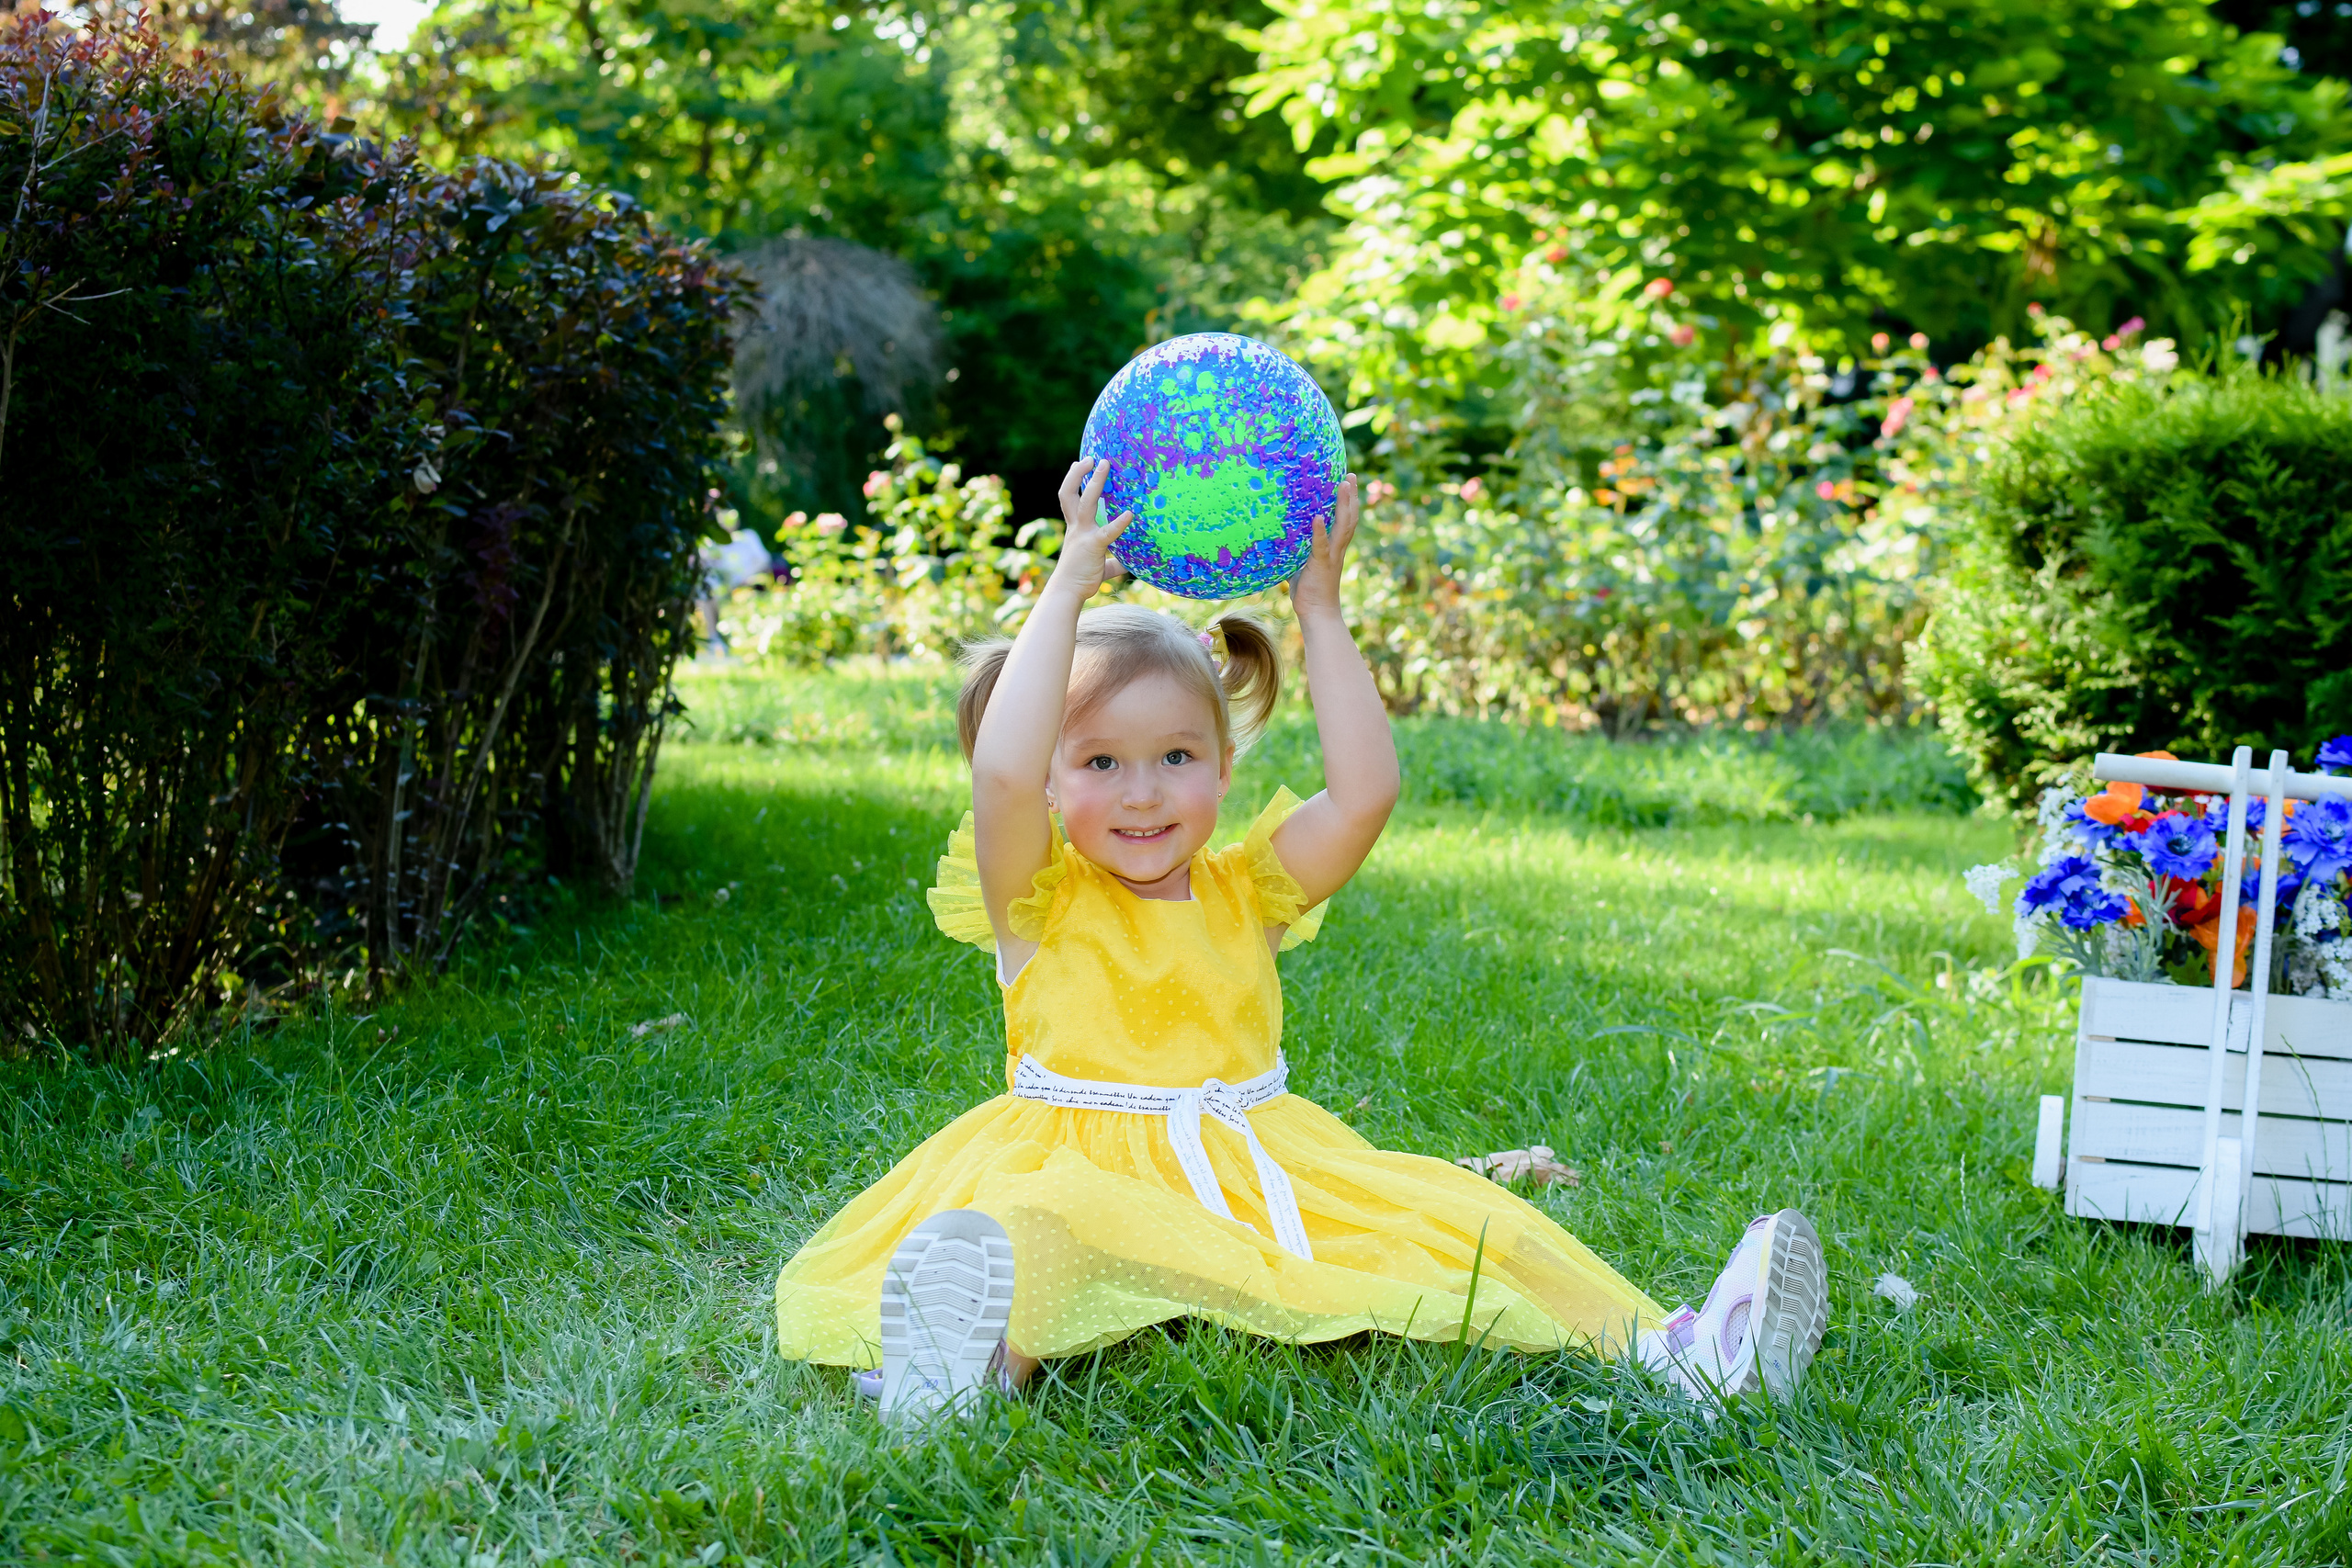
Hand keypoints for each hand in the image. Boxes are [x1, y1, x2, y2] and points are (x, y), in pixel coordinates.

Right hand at [1050, 457, 1132, 597]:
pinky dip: (1119, 522)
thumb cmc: (1081, 579)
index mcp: (1075, 527)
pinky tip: (1130, 514)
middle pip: (1070, 493)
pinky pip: (1108, 531)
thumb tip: (1130, 564)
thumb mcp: (1100, 567)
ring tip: (1104, 465)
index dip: (1073, 479)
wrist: (1067, 592)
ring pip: (1085, 502)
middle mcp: (1076, 526)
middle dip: (1079, 473)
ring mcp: (1083, 534)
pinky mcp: (1093, 545)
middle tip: (1093, 458)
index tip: (1079, 464)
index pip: (1070, 498)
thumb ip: (1114, 562)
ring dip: (1095, 482)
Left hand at [1288, 473, 1358, 616]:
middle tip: (1350, 475)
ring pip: (1343, 526)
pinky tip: (1319, 518)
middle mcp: (1337, 549)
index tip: (1348, 482)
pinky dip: (1321, 531)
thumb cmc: (1309, 591)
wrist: (1318, 614)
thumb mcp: (1301, 565)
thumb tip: (1278, 538)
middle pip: (1350, 518)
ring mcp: (1331, 556)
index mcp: (1335, 548)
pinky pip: (1321, 546)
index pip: (1346, 520)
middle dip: (1351, 496)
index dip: (1348, 501)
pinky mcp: (1321, 565)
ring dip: (1343, 505)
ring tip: (1343, 485)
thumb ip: (1296, 550)